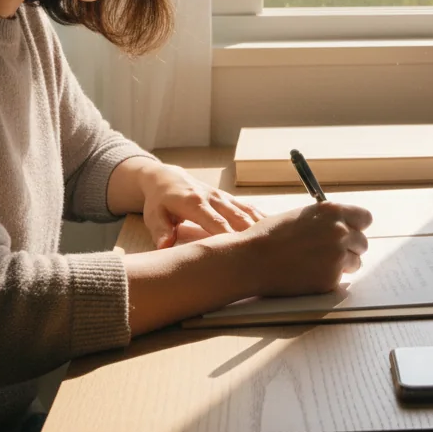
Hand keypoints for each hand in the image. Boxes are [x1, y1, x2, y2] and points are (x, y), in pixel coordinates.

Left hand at [140, 164, 264, 248]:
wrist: (167, 178)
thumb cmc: (160, 201)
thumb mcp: (154, 215)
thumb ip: (160, 230)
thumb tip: (165, 246)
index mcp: (194, 203)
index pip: (216, 223)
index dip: (229, 237)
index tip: (241, 253)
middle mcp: (213, 198)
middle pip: (237, 218)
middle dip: (252, 235)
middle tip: (267, 253)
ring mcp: (223, 197)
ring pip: (247, 212)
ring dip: (262, 226)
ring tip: (279, 242)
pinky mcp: (229, 199)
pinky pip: (248, 208)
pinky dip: (262, 218)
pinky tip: (276, 230)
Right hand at [235, 201, 372, 296]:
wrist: (251, 260)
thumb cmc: (269, 236)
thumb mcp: (301, 216)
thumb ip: (325, 220)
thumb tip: (342, 226)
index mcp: (332, 212)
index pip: (365, 218)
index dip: (357, 226)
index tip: (351, 231)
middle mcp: (340, 232)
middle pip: (362, 242)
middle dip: (350, 248)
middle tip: (330, 252)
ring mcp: (337, 256)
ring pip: (356, 262)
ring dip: (342, 264)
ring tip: (317, 264)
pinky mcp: (331, 279)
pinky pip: (339, 279)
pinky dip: (327, 279)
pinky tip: (308, 274)